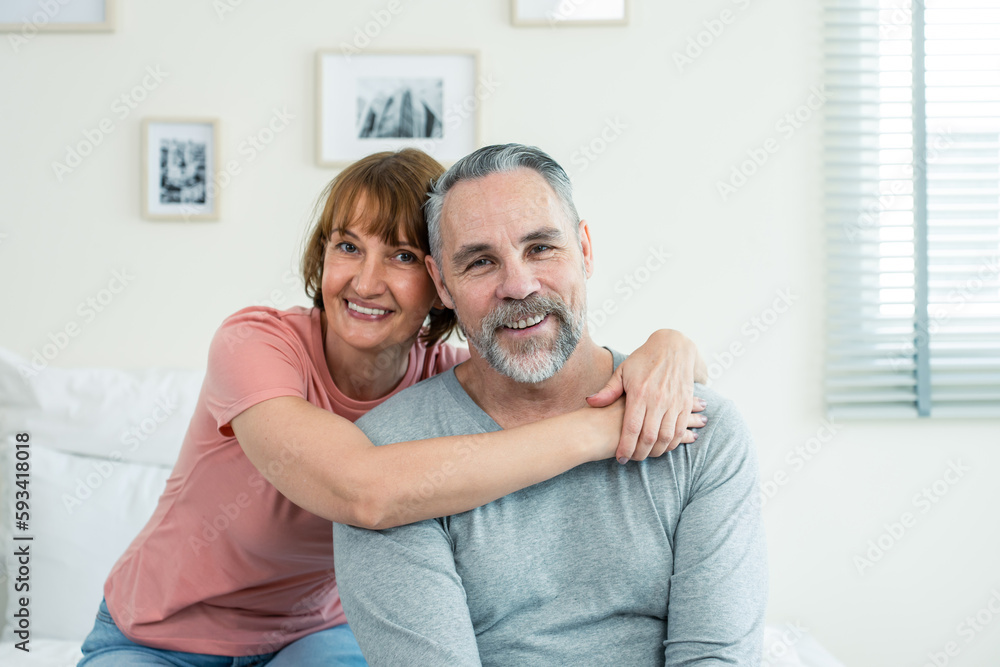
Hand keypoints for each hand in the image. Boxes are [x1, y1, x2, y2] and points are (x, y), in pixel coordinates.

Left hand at [587, 330, 707, 461]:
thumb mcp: (623, 372)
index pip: (631, 428)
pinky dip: (673, 443)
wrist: (673, 347)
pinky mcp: (686, 404)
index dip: (625, 447)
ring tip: (646, 454)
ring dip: (656, 451)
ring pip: (667, 437)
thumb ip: (608, 391)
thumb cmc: (644, 360)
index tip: (620, 458)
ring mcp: (674, 403)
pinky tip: (663, 446)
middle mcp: (658, 400)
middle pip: (649, 437)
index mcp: (640, 393)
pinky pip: (681, 430)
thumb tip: (590, 402)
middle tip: (631, 459)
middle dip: (640, 453)